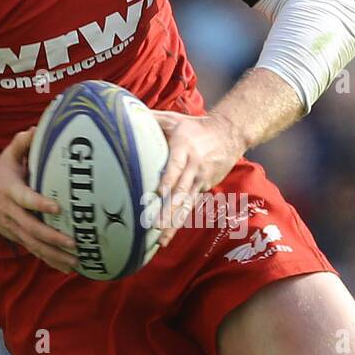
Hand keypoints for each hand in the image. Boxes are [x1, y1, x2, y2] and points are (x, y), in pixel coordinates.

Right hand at [0, 129, 78, 272]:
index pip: (25, 199)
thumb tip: (37, 128)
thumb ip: (21, 144)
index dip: (40, 204)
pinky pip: (34, 251)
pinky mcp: (17, 238)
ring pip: (34, 245)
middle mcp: (11, 213)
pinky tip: (67, 268)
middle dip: (53, 238)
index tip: (57, 207)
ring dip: (55, 255)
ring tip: (76, 260)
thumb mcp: (6, 157)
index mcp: (10, 191)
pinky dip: (51, 261)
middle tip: (74, 242)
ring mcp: (13, 228)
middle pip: (32, 228)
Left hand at [150, 110, 244, 247]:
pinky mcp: (203, 188)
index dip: (168, 180)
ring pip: (185, 205)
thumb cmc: (196, 126)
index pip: (176, 166)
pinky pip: (189, 208)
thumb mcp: (175, 119)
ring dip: (173, 223)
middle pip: (181, 191)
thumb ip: (152, 119)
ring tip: (161, 240)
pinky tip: (167, 237)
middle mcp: (194, 167)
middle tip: (154, 225)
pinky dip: (179, 223)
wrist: (230, 134)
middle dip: (168, 210)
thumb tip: (124, 114)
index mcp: (185, 149)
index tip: (158, 192)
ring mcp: (200, 180)